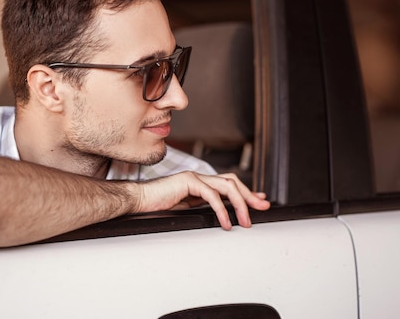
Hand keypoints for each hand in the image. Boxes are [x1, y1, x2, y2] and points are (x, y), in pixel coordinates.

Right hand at [133, 172, 270, 229]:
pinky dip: (222, 210)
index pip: (229, 184)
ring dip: (240, 203)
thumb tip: (221, 217)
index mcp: (200, 184)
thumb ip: (202, 209)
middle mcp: (199, 177)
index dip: (247, 192)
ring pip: (227, 186)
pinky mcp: (188, 181)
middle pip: (233, 181)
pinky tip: (226, 223)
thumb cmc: (156, 206)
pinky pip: (211, 195)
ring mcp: (194, 177)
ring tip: (245, 221)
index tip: (260, 200)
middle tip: (262, 208)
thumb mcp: (186, 210)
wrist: (138, 200)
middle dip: (249, 195)